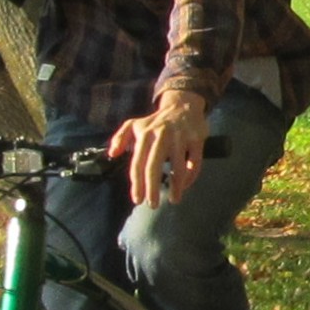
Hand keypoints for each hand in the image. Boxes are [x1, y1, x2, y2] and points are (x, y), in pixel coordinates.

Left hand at [109, 91, 208, 207]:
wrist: (182, 104)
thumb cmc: (156, 121)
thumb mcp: (134, 124)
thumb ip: (120, 138)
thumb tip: (112, 154)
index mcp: (145, 135)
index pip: (138, 162)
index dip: (137, 183)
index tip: (137, 199)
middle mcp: (161, 136)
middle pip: (154, 166)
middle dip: (152, 188)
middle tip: (152, 204)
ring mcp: (180, 137)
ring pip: (178, 166)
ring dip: (176, 186)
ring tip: (174, 200)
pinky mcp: (196, 139)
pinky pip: (195, 162)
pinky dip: (191, 177)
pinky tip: (185, 186)